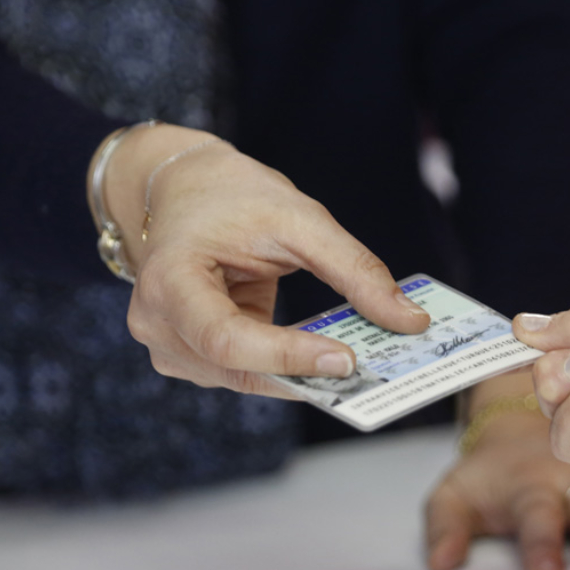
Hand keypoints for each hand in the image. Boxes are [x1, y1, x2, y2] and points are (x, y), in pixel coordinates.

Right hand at [97, 124, 430, 396]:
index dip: (286, 356)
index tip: (347, 359)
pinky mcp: (191, 357)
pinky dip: (286, 368)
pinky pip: (245, 373)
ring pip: (245, 379)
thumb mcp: (299, 218)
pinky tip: (323, 356)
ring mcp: (170, 347)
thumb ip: (355, 269)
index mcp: (170, 280)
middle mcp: (157, 324)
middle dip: (305, 372)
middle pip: (238, 369)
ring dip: (300, 375)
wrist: (183, 190)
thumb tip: (411, 321)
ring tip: (354, 361)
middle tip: (372, 372)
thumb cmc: (231, 197)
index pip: (227, 338)